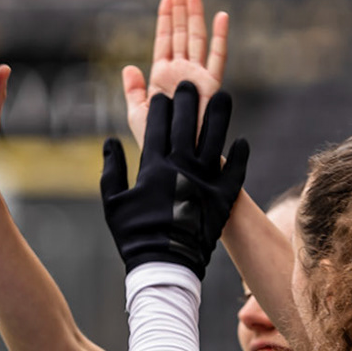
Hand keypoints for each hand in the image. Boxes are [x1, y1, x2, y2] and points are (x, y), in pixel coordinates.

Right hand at [101, 82, 249, 277]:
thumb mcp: (113, 202)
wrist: (164, 266)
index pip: (157, 125)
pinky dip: (239, 156)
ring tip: (222, 96)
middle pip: (187, 123)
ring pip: (215, 138)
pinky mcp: (222, 197)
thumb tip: (109, 141)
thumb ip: (111, 169)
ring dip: (219, 115)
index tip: (161, 94)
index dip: (159, 107)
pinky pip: (234, 171)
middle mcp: (181, 168)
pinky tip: (242, 141)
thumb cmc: (134, 235)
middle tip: (189, 84)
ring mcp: (204, 181)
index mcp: (153, 167)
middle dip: (187, 100)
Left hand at [122, 0, 227, 148]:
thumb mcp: (137, 115)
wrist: (176, 160)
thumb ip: (133, 91)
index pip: (164, 39)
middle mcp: (181, 72)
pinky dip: (220, 37)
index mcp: (162, 75)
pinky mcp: (211, 86)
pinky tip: (221, 16)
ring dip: (195, 15)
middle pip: (182, 32)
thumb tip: (128, 67)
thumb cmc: (157, 141)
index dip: (165, 16)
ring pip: (197, 39)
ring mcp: (197, 77)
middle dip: (181, 7)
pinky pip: (217, 58)